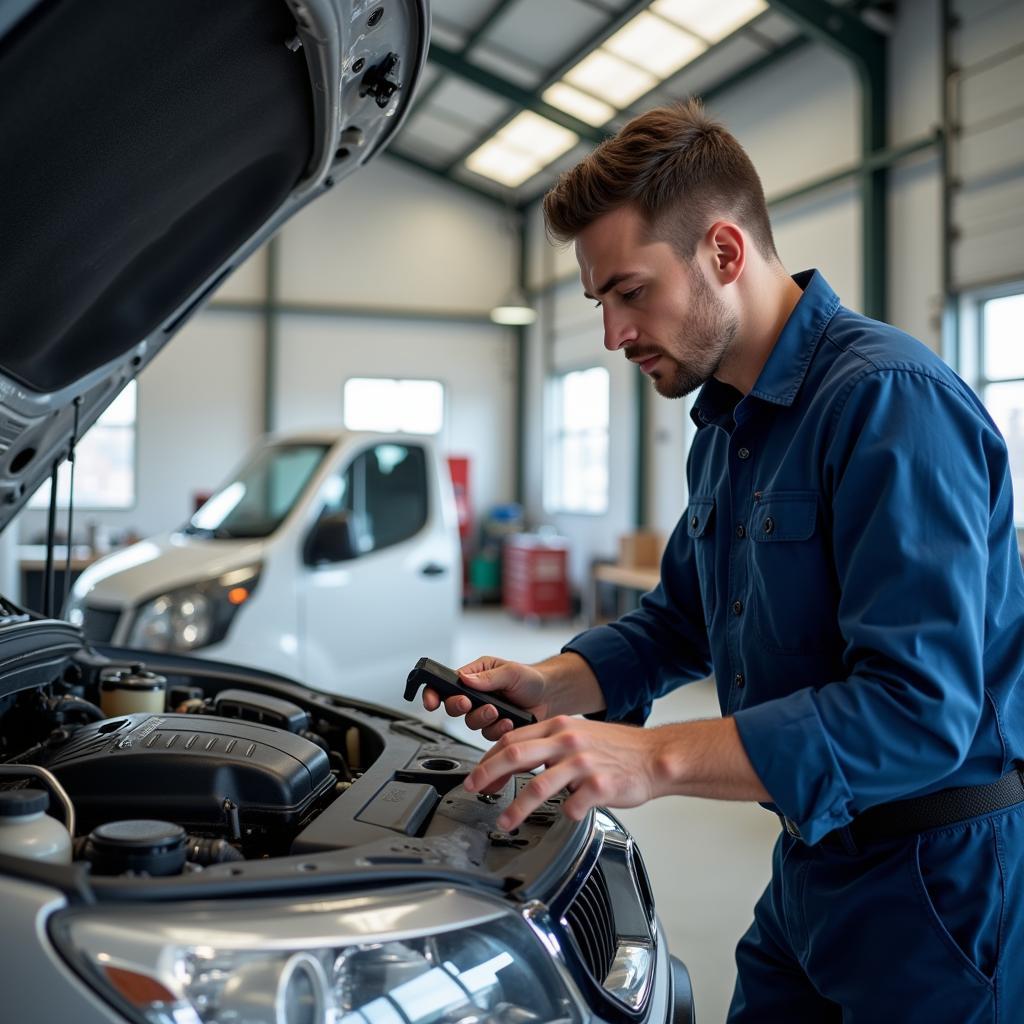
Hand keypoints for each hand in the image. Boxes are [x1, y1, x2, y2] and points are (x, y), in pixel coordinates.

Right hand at [422, 656, 550, 740]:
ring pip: (470, 723)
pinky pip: (488, 735)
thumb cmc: (529, 678)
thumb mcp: (510, 671)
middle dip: (459, 706)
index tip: (431, 701)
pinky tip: (509, 721)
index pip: (444, 685)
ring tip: (497, 711)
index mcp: (473, 677)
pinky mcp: (495, 728)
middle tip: (468, 703)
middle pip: (453, 707)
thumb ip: (488, 677)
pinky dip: (498, 729)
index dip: (432, 694)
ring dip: (483, 718)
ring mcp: (484, 714)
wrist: (550, 696)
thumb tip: (465, 679)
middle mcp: (475, 696)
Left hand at [463, 715, 666, 830]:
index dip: (488, 758)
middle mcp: (567, 742)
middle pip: (515, 756)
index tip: (477, 775)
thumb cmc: (616, 749)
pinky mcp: (599, 786)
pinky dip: (565, 814)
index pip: (512, 739)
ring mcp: (583, 764)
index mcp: (558, 727)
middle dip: (489, 775)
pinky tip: (567, 816)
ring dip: (516, 807)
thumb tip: (515, 758)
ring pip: (538, 786)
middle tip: (475, 790)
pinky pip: (572, 806)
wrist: (654, 756)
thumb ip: (548, 743)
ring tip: (505, 821)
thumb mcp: (577, 734)